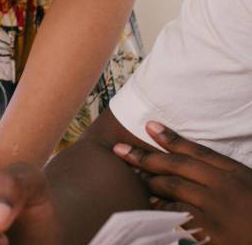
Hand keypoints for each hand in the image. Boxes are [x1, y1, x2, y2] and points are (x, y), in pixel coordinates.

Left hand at [115, 121, 251, 244]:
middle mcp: (223, 187)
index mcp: (235, 173)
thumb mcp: (248, 183)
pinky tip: (147, 205)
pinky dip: (160, 209)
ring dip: (149, 182)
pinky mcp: (210, 233)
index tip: (148, 125)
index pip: (198, 151)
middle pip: (177, 166)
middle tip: (119, 150)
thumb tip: (190, 162)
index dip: (171, 138)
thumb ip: (222, 173)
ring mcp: (215, 210)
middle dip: (145, 157)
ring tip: (130, 175)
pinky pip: (177, 217)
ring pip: (173, 189)